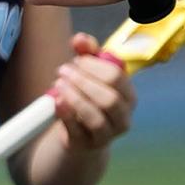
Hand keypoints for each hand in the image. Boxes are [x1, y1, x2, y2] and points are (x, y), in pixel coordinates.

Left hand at [50, 32, 135, 151]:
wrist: (80, 131)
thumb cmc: (87, 94)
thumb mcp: (89, 71)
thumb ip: (87, 52)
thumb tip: (80, 39)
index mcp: (128, 95)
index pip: (116, 77)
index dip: (93, 65)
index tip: (75, 60)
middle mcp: (123, 117)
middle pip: (109, 99)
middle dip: (83, 81)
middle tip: (62, 70)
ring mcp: (108, 135)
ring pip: (96, 118)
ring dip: (74, 97)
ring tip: (58, 84)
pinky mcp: (88, 145)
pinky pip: (78, 132)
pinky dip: (66, 115)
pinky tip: (56, 101)